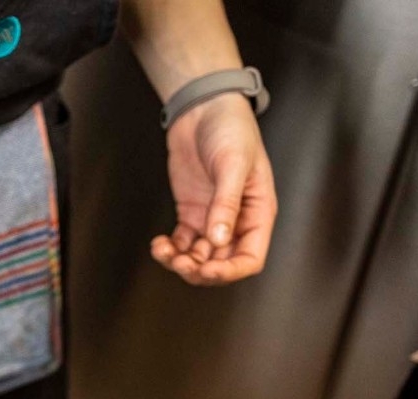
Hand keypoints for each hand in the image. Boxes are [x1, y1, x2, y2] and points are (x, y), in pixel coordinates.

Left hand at [150, 94, 277, 284]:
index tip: (208, 270)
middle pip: (221, 263)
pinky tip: (159, 244)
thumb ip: (226, 203)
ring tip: (164, 252)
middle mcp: (236, 221)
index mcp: (258, 213)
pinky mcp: (191, 213)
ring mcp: (212, 218)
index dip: (230, 271)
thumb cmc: (231, 129)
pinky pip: (182, 242)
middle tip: (180, 263)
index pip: (250, 258)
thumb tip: (219, 238)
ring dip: (181, 262)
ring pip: (199, 257)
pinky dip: (170, 249)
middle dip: (200, 270)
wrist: (203, 108)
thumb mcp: (233, 165)